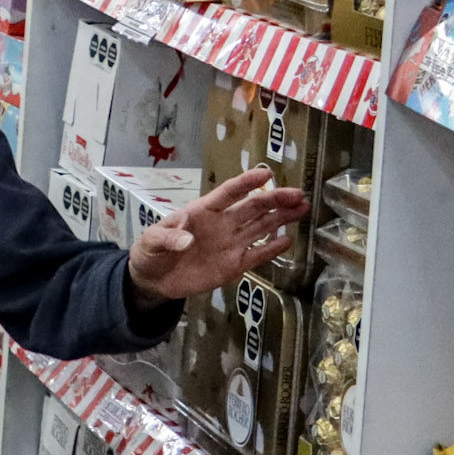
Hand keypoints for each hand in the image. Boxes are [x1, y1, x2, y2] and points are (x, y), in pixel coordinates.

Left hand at [127, 167, 309, 302]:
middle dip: (275, 199)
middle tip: (298, 194)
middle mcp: (222, 224)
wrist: (152, 279)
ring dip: (281, 218)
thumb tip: (187, 240)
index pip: (228, 193)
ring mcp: (230, 244)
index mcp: (203, 211)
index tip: (267, 174)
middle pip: (253, 208)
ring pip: (261, 227)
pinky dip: (272, 249)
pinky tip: (288, 240)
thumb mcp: (152, 242)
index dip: (246, 183)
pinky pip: (257, 255)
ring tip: (302, 208)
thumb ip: (168, 238)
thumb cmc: (151, 252)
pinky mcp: (234, 265)